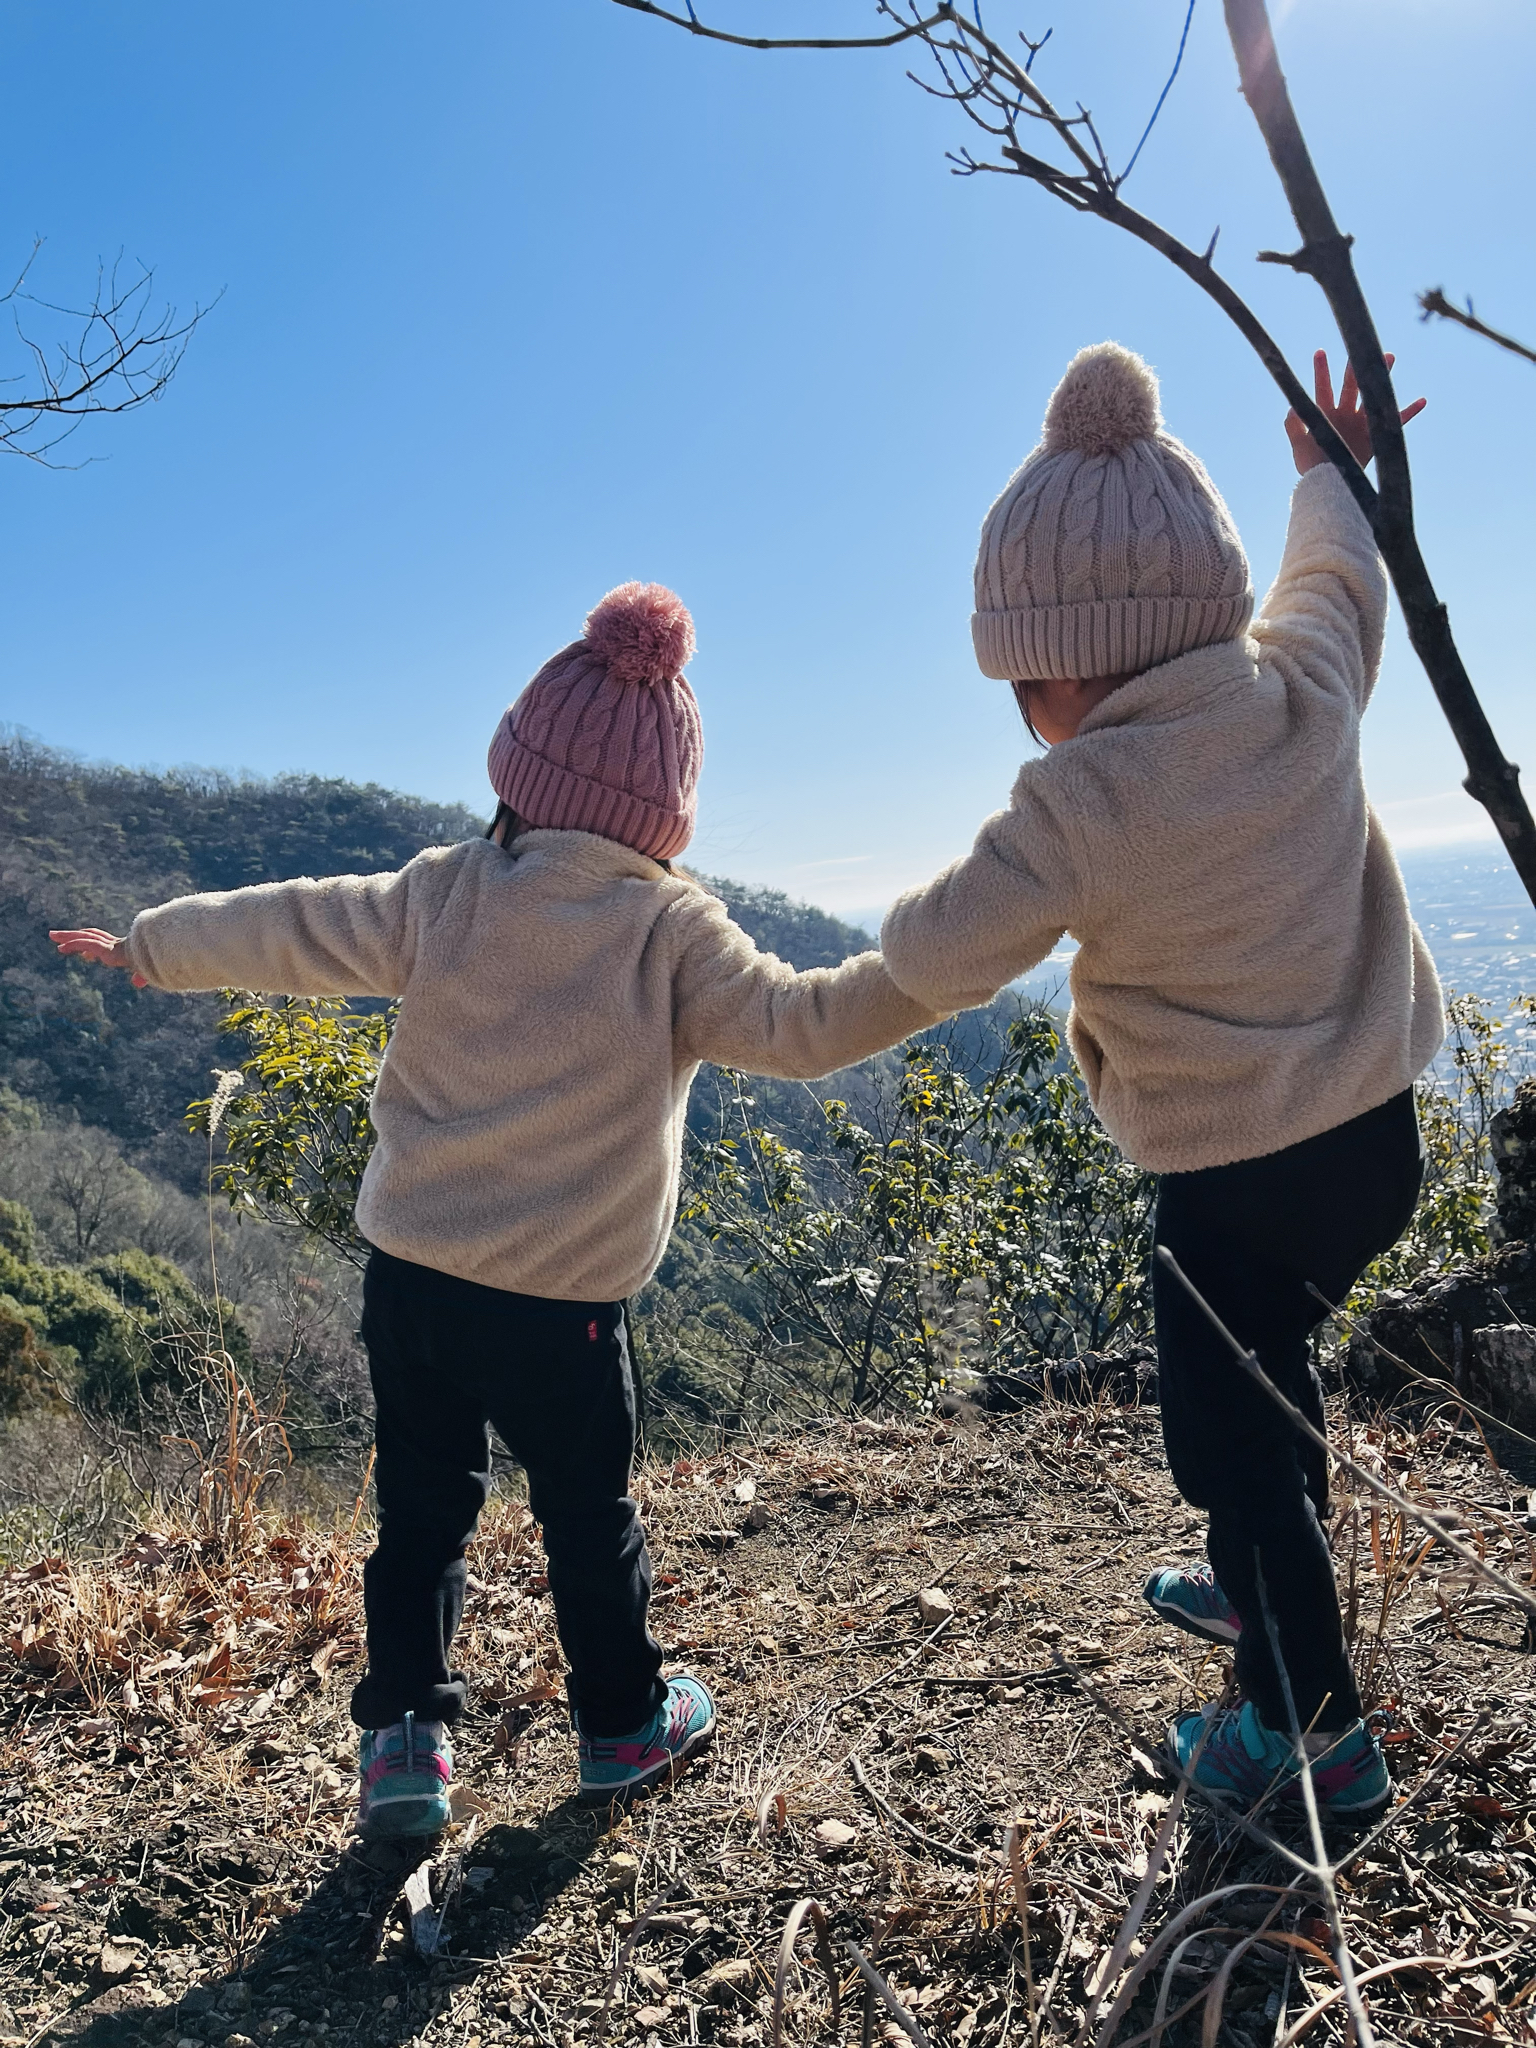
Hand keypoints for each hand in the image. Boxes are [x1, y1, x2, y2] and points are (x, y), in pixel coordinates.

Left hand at [49, 928, 148, 986]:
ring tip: (51, 936)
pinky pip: (87, 944)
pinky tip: (61, 948)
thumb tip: (137, 983)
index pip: (104, 943)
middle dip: (74, 935)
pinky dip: (73, 945)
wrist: (162, 958)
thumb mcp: (147, 971)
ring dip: (67, 936)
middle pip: (91, 935)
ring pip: (85, 937)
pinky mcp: (108, 949)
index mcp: (124, 948)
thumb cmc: (157, 965)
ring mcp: (111, 946)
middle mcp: (115, 944)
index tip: (83, 954)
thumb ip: (141, 976)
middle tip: (57, 935)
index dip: (91, 945)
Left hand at [1285, 348, 1425, 474]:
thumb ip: (1293, 424)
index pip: (1322, 388)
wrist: (1328, 486)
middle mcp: (1344, 414)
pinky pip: (1395, 421)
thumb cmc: (1311, 466)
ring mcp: (1360, 423)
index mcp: (1326, 414)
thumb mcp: (1298, 444)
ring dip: (1381, 378)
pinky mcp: (1374, 436)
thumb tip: (1293, 404)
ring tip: (1389, 357)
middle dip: (1356, 367)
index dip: (1320, 371)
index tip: (1320, 352)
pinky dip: (1409, 412)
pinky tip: (1423, 401)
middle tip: (1364, 347)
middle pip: (1351, 385)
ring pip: (1372, 396)